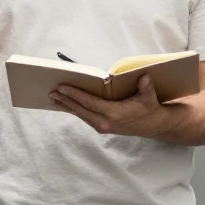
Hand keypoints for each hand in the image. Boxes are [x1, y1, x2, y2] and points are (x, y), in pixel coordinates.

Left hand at [51, 75, 173, 137]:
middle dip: (65, 101)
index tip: (62, 87)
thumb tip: (144, 76)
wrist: (153, 126)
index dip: (75, 94)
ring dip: (67, 106)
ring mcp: (102, 126)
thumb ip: (146, 87)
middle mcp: (105, 122)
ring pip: (80, 115)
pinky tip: (67, 106)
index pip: (89, 102)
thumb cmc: (149, 108)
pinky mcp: (102, 127)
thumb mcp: (149, 97)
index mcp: (114, 113)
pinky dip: (74, 111)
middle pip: (81, 110)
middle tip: (52, 92)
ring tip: (54, 98)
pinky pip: (85, 117)